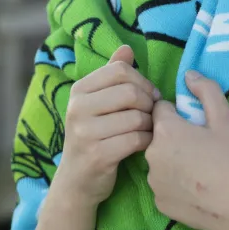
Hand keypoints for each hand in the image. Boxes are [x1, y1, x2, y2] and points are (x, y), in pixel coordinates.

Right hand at [54, 44, 158, 207]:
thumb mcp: (97, 103)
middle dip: (149, 104)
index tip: (149, 96)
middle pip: (131, 92)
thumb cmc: (94, 136)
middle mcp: (78, 108)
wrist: (77, 181)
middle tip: (152, 115)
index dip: (143, 82)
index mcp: (79, 90)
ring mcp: (85, 132)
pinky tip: (144, 145)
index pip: (120, 71)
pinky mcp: (98, 155)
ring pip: (136, 117)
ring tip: (148, 130)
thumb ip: (112, 75)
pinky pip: (136, 140)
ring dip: (150, 125)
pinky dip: (146, 141)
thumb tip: (127, 48)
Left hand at [146, 69, 228, 229]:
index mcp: (165, 130)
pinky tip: (195, 189)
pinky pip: (163, 185)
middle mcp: (151, 154)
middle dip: (174, 137)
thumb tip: (188, 73)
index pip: (160, 109)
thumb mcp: (226, 119)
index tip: (196, 125)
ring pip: (159, 161)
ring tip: (199, 171)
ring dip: (172, 161)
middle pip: (158, 136)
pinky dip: (175, 185)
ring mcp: (152, 181)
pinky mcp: (159, 202)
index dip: (179, 114)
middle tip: (201, 148)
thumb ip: (206, 90)